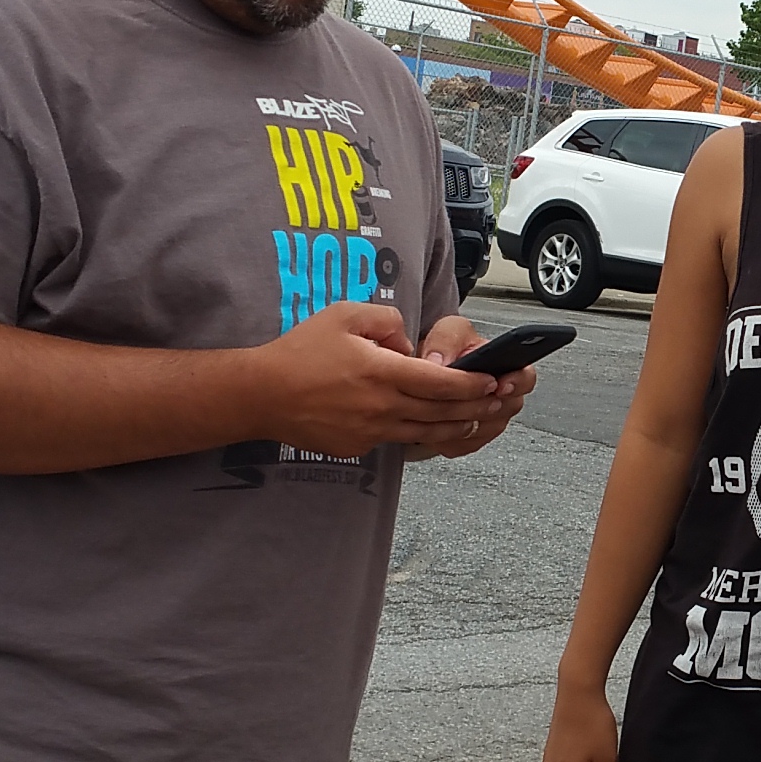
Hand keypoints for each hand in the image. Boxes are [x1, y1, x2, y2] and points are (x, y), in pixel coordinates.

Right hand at [249, 302, 507, 458]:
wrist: (262, 394)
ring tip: (475, 419)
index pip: (442, 383)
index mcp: (383, 372)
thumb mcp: (344, 315)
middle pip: (443, 413)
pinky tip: (432, 427)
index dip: (472, 384)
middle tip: (498, 402)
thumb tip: (409, 343)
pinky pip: (397, 438)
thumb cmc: (302, 350)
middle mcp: (382, 406)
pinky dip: (420, 433)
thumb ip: (386, 321)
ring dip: (456, 426)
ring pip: (426, 432)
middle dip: (476, 407)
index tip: (492, 380)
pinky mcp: (359, 446)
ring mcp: (371, 431)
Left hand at [408, 313, 535, 459]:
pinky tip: (436, 424)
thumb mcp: (447, 333)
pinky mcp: (473, 438)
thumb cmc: (446, 349)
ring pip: (488, 429)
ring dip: (467, 419)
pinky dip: (451, 437)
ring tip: (443, 409)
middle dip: (488, 404)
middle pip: (510, 407)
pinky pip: (467, 444)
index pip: (527, 376)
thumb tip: (441, 362)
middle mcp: (504, 395)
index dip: (517, 382)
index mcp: (507, 365)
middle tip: (467, 399)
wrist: (425, 372)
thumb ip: (447, 340)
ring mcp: (491, 419)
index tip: (500, 386)